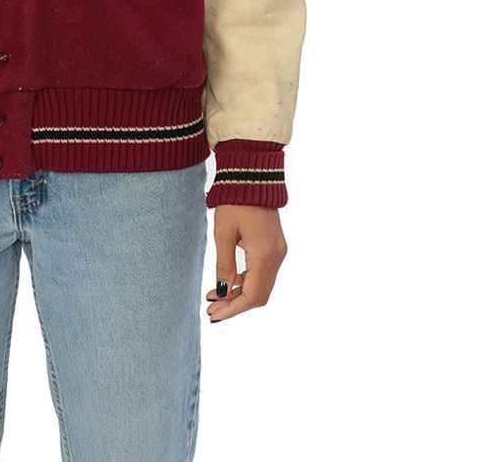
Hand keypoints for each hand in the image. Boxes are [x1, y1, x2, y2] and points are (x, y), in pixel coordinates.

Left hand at [205, 204, 286, 321]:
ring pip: (262, 285)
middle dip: (236, 305)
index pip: (251, 295)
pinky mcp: (276, 246)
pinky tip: (228, 282)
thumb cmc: (234, 202)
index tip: (213, 315)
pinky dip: (247, 281)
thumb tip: (221, 293)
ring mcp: (279, 252)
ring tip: (214, 297)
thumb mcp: (223, 233)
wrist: (252, 176)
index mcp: (263, 255)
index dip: (232, 309)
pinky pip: (263, 272)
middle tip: (212, 310)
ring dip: (240, 294)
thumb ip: (224, 265)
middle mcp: (276, 256)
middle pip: (259, 295)